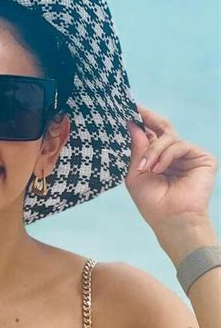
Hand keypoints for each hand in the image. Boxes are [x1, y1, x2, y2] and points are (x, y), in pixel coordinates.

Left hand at [125, 104, 217, 233]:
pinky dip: (165, 156)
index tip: (126, 108)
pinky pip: (179, 145)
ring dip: (153, 150)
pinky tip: (158, 169)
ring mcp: (188, 155)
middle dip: (148, 117)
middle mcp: (173, 154)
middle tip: (135, 109)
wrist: (170, 219)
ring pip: (168, 137)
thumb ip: (135, 149)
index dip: (140, 121)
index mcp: (157, 158)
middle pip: (163, 127)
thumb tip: (132, 124)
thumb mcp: (135, 173)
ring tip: (146, 167)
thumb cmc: (152, 202)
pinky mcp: (202, 158)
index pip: (150, 134)